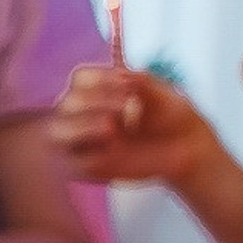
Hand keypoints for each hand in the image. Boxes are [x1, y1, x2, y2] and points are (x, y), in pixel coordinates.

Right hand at [49, 62, 217, 189]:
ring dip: (82, 127)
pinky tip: (114, 151)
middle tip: (128, 107)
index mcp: (96, 91)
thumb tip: (119, 75)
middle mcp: (82, 114)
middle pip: (65, 102)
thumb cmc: (169, 114)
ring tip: (112, 129)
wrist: (185, 147)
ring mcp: (81, 141)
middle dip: (94, 101)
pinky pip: (72, 162)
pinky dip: (91, 155)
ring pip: (56, 132)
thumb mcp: (159, 90)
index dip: (99, 79)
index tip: (128, 85)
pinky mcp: (84, 167)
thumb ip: (137, 80)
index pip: (79, 78)